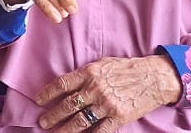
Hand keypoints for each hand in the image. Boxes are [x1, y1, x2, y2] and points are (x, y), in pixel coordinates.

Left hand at [35, 53, 183, 132]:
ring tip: (54, 132)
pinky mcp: (118, 117)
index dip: (47, 93)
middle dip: (52, 115)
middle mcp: (95, 89)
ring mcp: (107, 105)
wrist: (152, 78)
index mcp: (89, 73)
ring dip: (64, 128)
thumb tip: (67, 84)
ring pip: (80, 120)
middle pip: (68, 105)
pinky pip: (99, 131)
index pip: (62, 84)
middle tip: (42, 121)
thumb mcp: (101, 64)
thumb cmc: (126, 68)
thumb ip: (84, 74)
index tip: (38, 100)